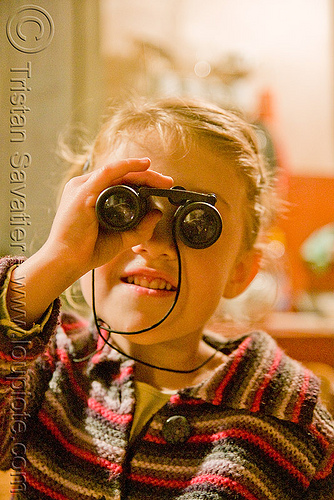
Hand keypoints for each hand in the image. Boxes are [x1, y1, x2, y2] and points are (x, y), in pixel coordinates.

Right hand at [45, 157, 172, 274]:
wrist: (66, 261)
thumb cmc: (86, 250)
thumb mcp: (121, 238)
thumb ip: (140, 229)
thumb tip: (157, 213)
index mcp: (91, 195)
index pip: (119, 180)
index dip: (142, 181)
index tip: (161, 187)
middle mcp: (85, 187)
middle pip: (121, 173)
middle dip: (147, 175)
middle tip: (167, 182)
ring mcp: (83, 187)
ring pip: (118, 171)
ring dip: (142, 171)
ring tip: (161, 179)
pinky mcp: (83, 192)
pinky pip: (108, 173)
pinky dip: (126, 166)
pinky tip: (143, 165)